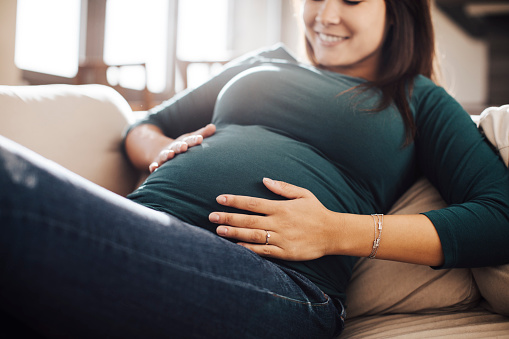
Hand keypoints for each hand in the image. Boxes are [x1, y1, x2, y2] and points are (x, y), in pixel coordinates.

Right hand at [149, 124, 215, 172]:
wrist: (162, 150)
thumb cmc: (182, 146)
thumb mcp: (191, 139)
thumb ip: (202, 134)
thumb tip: (213, 127)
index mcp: (184, 142)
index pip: (190, 140)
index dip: (194, 140)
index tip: (200, 139)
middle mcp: (173, 148)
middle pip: (177, 147)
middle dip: (180, 146)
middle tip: (184, 146)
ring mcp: (164, 155)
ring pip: (165, 155)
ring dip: (167, 154)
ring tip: (170, 154)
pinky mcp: (158, 163)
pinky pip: (155, 166)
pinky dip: (154, 167)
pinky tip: (153, 168)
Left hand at [209, 178, 340, 260]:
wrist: (333, 233)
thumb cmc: (316, 212)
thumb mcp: (303, 194)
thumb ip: (283, 187)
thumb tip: (265, 179)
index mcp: (281, 208)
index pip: (253, 203)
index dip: (235, 201)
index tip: (220, 199)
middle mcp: (279, 223)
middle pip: (248, 220)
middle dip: (228, 218)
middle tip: (211, 217)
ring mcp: (281, 238)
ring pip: (253, 236)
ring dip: (234, 234)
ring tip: (219, 231)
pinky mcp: (284, 252)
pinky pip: (263, 252)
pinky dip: (249, 250)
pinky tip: (236, 248)